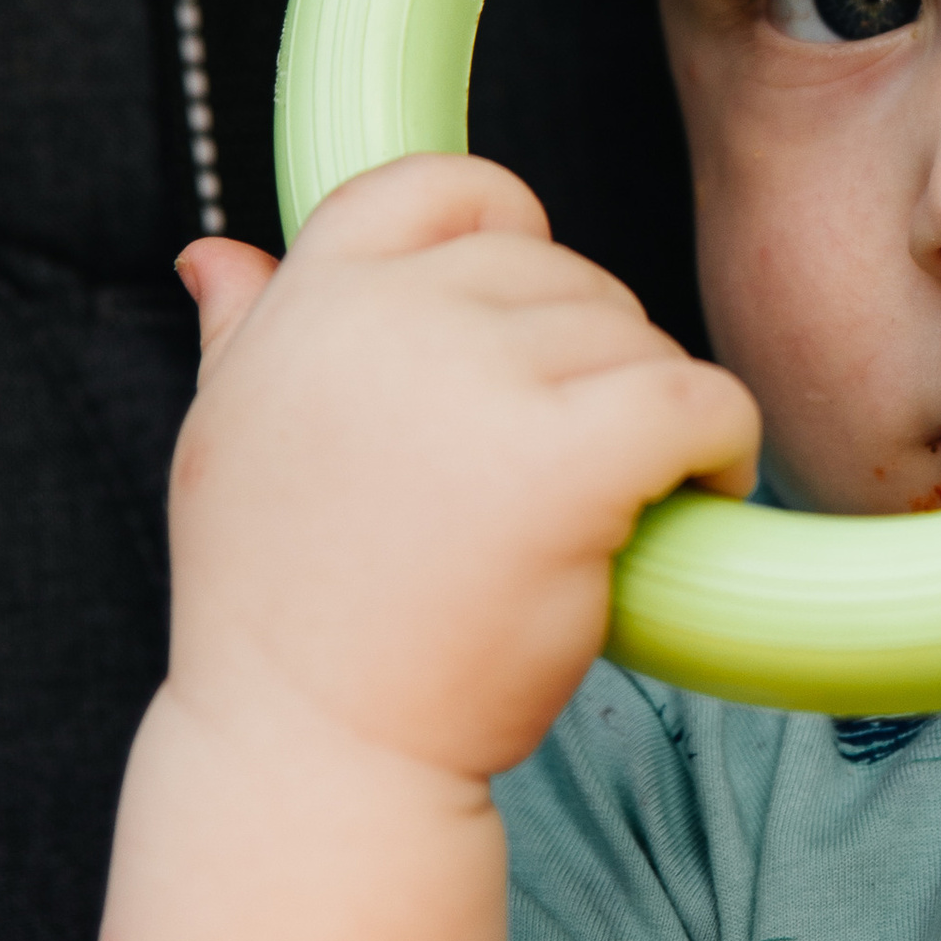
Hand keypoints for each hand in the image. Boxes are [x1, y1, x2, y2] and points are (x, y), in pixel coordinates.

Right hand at [167, 157, 758, 787]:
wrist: (313, 754)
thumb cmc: (284, 616)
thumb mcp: (232, 445)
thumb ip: (246, 335)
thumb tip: (217, 254)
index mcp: (312, 301)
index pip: (436, 186)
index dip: (506, 233)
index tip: (532, 327)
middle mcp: (387, 318)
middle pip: (560, 273)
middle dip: (588, 360)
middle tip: (568, 466)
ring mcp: (477, 381)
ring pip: (636, 338)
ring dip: (649, 413)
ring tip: (614, 502)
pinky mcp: (570, 455)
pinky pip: (699, 396)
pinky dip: (723, 443)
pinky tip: (699, 494)